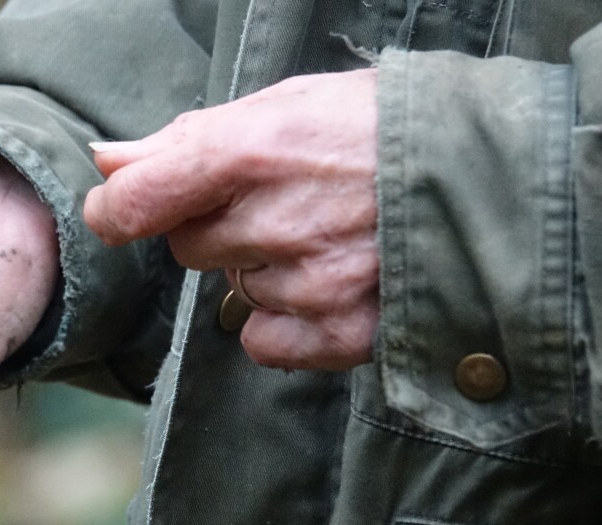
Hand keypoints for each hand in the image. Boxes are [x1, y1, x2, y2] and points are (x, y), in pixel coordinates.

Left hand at [83, 69, 378, 370]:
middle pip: (189, 247)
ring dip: (263, 268)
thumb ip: (187, 138)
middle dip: (218, 226)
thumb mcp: (286, 105)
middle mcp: (278, 221)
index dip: (118, 209)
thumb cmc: (380, 127)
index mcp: (253, 151)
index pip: (138, 201)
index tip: (124, 209)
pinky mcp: (345, 331)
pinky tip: (328, 283)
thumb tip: (108, 161)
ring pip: (235, 291)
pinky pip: (266, 343)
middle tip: (280, 200)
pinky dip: (285, 321)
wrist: (493, 171)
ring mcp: (313, 282)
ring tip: (325, 232)